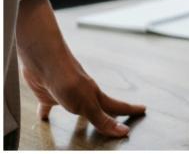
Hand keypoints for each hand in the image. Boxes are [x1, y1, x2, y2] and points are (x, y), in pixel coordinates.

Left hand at [16, 0, 145, 136]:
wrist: (44, 59)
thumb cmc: (66, 78)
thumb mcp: (87, 105)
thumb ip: (102, 119)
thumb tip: (123, 131)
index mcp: (95, 96)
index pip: (117, 106)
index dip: (130, 110)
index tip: (142, 110)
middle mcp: (84, 94)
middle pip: (101, 106)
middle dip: (112, 112)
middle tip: (121, 117)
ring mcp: (67, 93)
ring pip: (78, 107)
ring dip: (83, 115)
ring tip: (84, 122)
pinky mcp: (50, 93)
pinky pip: (49, 105)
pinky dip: (47, 111)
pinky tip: (44, 116)